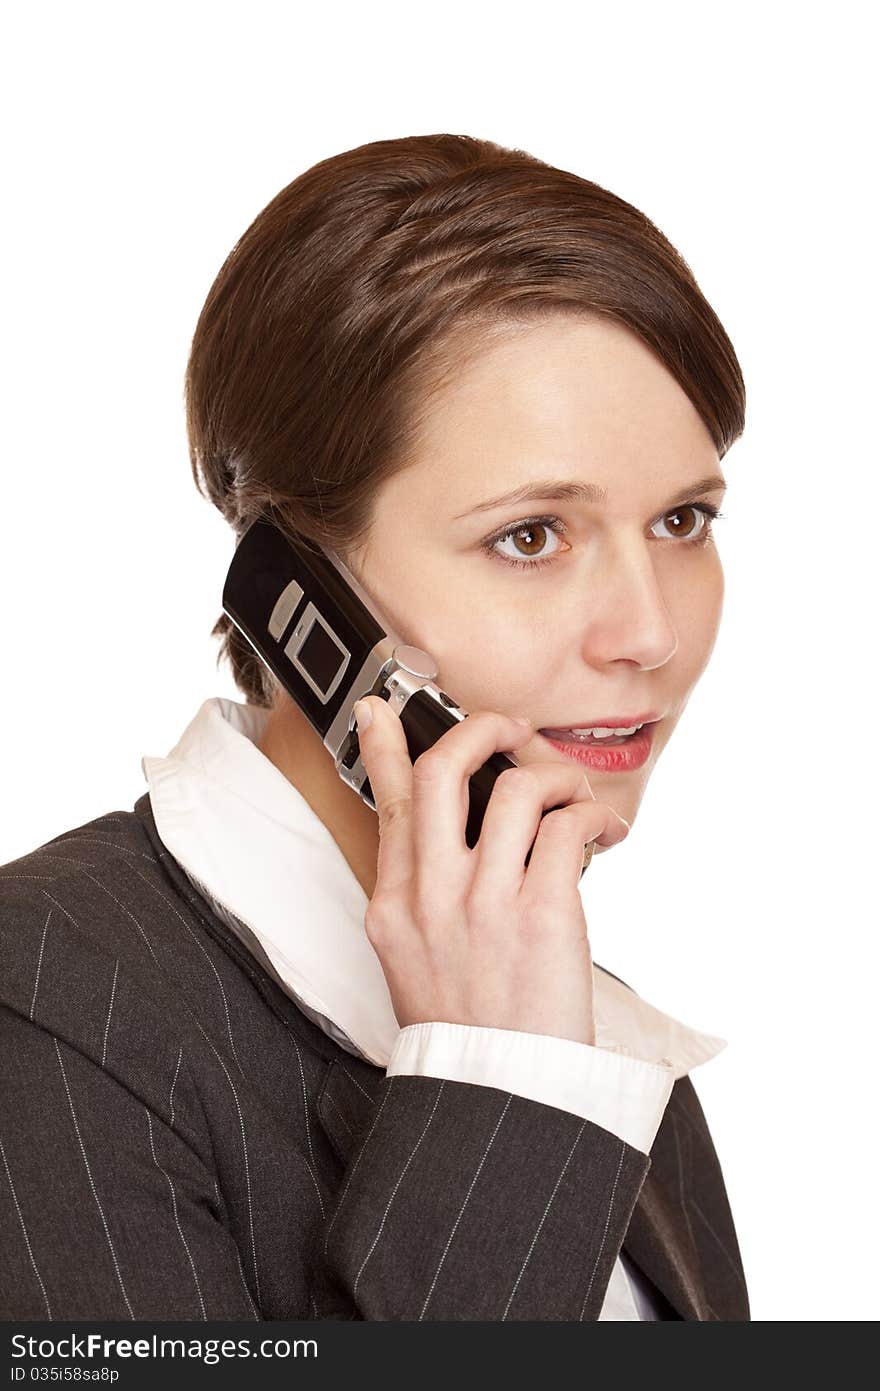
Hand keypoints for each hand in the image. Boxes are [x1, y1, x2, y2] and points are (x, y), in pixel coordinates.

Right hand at [353, 697, 629, 1046]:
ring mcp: (484, 903)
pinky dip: (591, 817)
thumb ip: (422, 896)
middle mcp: (430, 895)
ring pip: (518, 788)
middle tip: (512, 730)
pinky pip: (566, 829)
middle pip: (446, 771)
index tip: (381, 705)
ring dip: (557, 776)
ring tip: (575, 796)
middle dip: (484, 729)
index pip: (389, 802)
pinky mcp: (542, 914)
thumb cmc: (467, 1029)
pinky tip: (602, 833)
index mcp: (393, 905)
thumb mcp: (414, 960)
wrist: (500, 1094)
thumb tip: (454, 838)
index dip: (385, 746)